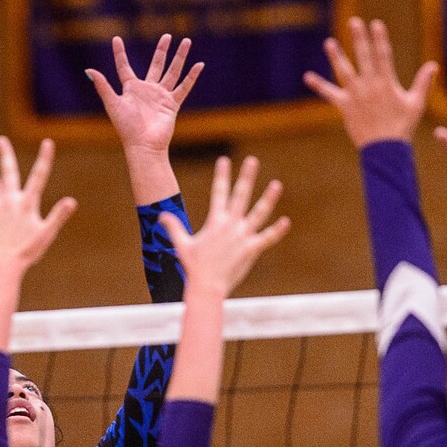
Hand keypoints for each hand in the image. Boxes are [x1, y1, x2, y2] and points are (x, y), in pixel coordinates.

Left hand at [0, 136, 76, 272]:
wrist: (5, 263)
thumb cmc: (29, 250)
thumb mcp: (47, 233)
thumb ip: (59, 215)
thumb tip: (72, 201)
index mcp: (27, 203)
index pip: (39, 177)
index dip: (45, 159)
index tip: (48, 142)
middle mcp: (10, 201)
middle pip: (8, 173)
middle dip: (5, 155)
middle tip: (0, 139)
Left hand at [86, 34, 203, 154]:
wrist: (143, 145)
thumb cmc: (126, 127)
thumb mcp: (113, 104)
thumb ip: (103, 86)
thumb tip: (89, 70)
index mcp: (131, 88)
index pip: (124, 67)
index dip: (120, 53)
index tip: (117, 39)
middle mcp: (147, 89)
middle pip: (157, 64)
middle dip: (162, 50)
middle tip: (167, 36)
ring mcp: (161, 96)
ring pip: (172, 72)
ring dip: (179, 57)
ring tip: (187, 41)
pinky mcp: (172, 104)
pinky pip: (184, 87)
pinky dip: (191, 76)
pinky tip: (199, 64)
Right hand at [158, 156, 289, 298]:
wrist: (206, 287)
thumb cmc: (193, 267)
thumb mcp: (181, 244)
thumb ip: (173, 227)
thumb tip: (160, 215)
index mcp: (215, 221)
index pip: (218, 192)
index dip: (221, 175)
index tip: (225, 160)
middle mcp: (230, 225)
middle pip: (240, 195)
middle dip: (246, 177)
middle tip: (253, 161)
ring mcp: (242, 236)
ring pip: (259, 213)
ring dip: (268, 198)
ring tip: (277, 184)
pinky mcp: (251, 249)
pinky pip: (267, 238)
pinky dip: (277, 231)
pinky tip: (285, 221)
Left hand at [303, 17, 437, 147]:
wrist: (384, 150)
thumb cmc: (402, 127)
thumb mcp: (416, 104)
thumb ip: (423, 83)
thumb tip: (433, 65)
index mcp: (387, 83)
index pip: (383, 55)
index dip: (379, 38)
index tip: (376, 23)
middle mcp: (369, 86)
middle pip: (363, 58)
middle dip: (359, 39)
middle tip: (354, 21)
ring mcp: (355, 96)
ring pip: (344, 72)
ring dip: (336, 56)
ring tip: (329, 42)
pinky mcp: (344, 106)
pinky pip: (329, 94)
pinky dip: (319, 85)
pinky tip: (307, 76)